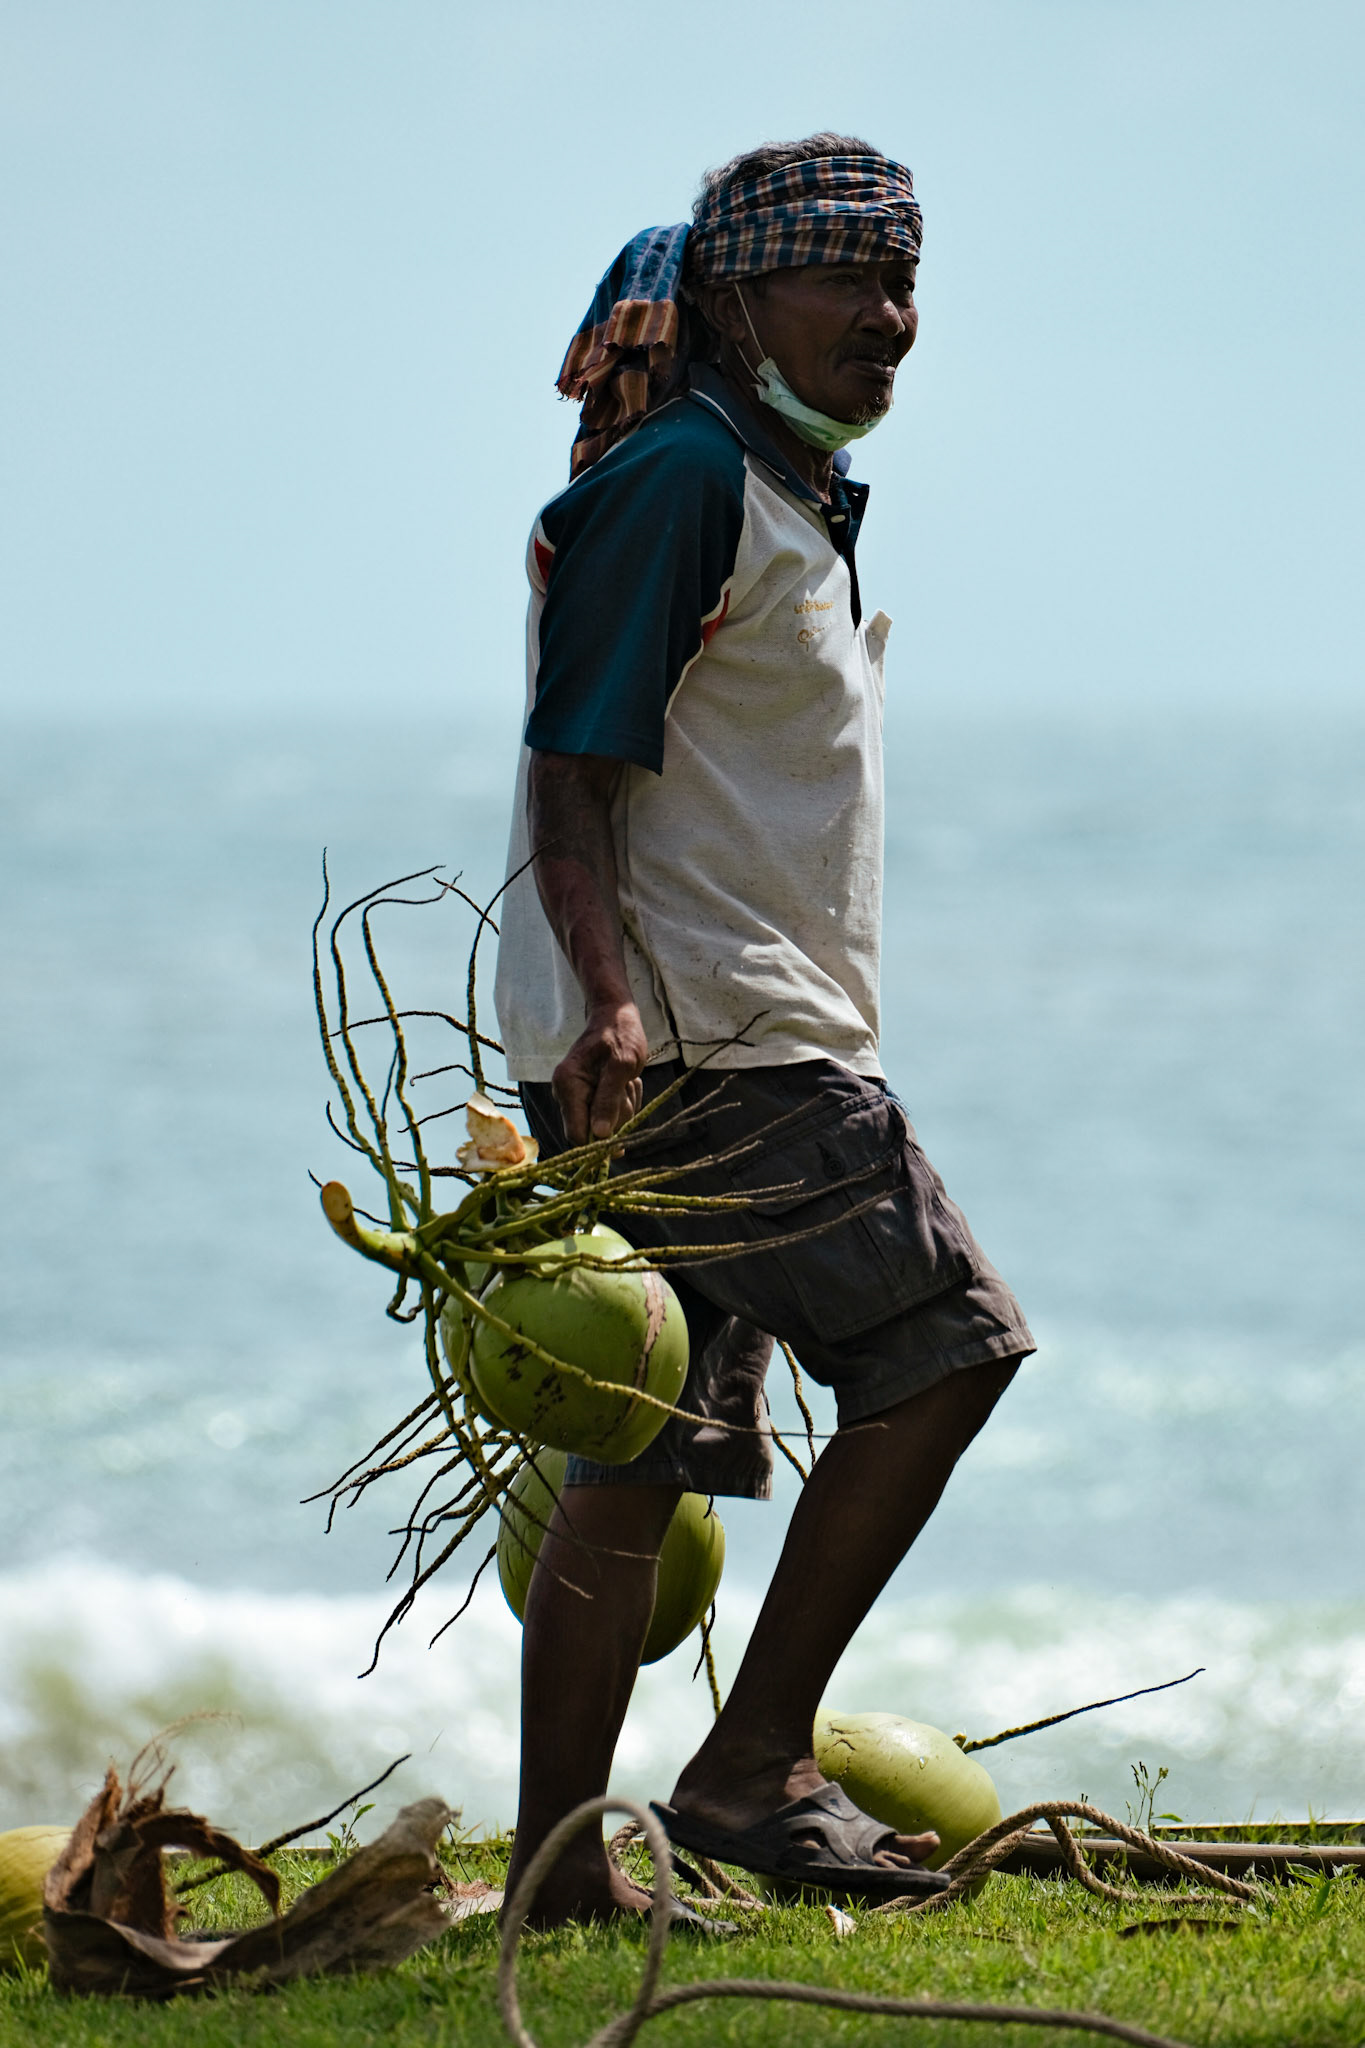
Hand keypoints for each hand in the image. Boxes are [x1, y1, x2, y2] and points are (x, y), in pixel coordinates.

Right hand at [552, 1000, 647, 1147]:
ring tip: (628, 1080)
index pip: (576, 1133)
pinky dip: (623, 1101)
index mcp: (567, 1084)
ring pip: (605, 1123)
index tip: (622, 1143)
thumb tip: (599, 1134)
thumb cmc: (620, 1035)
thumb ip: (609, 1099)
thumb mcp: (621, 1065)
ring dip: (624, 1107)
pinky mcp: (589, 1096)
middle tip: (627, 1089)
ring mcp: (577, 1095)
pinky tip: (626, 1082)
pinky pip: (610, 1113)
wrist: (615, 1016)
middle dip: (616, 1116)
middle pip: (592, 1130)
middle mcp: (566, 1093)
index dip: (598, 1144)